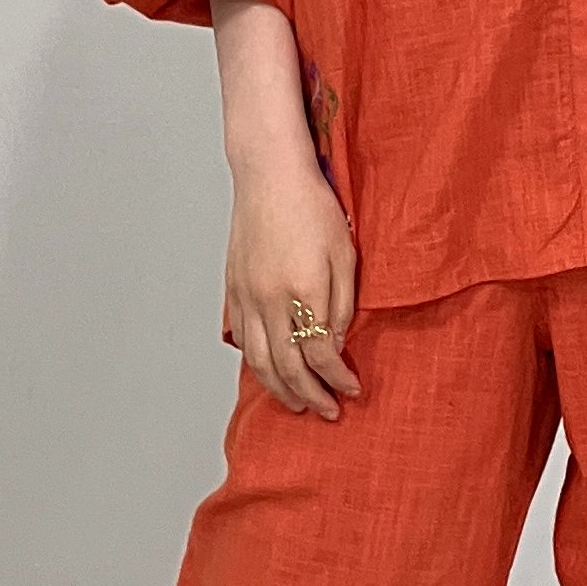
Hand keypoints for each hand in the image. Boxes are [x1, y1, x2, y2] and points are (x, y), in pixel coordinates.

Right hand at [208, 0, 363, 419]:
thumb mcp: (345, 254)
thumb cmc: (314, 206)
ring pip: (258, 359)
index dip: (337, 379)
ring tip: (299, 404)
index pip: (318, 354)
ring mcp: (246, 295)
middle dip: (309, 395)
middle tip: (328, 412)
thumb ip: (341, 305)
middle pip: (285, 366)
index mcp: (302, 290)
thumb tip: (335, 347)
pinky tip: (270, 371)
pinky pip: (243, 338)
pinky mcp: (232, 288)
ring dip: (279, 389)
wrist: (270, 173)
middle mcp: (269, 299)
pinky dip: (257, 363)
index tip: (353, 389)